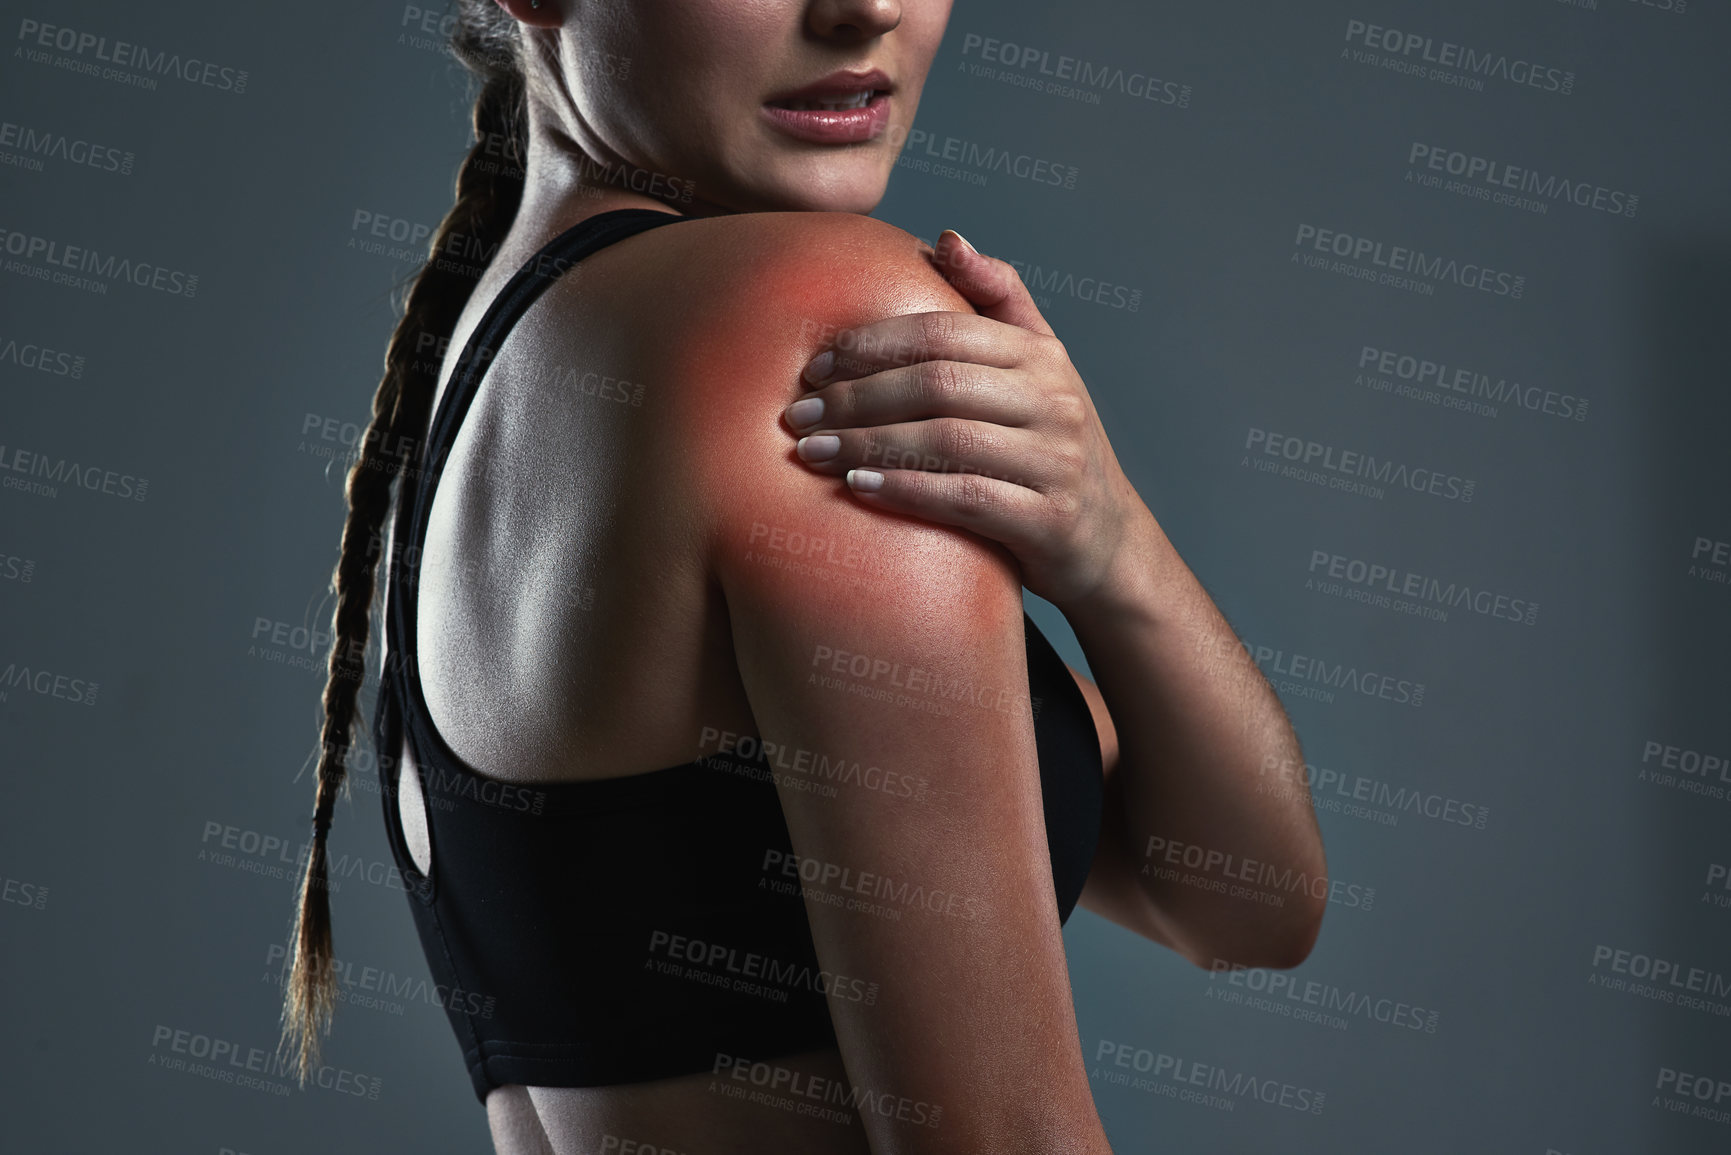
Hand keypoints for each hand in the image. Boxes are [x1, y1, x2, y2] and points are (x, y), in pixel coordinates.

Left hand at [781, 230, 1146, 609]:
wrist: (1108, 543)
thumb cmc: (1048, 447)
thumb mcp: (1039, 367)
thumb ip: (997, 299)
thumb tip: (945, 237)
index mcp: (1040, 356)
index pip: (943, 332)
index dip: (871, 344)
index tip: (814, 366)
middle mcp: (1053, 401)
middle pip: (937, 383)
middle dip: (857, 397)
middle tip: (798, 415)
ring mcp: (1055, 461)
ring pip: (947, 439)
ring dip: (868, 444)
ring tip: (812, 452)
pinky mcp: (1049, 519)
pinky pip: (966, 497)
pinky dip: (907, 489)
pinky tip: (858, 488)